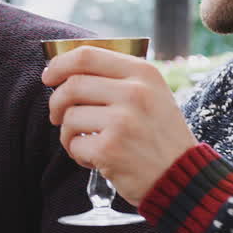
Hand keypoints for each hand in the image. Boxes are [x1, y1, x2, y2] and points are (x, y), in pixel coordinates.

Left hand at [42, 47, 197, 205]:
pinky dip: (77, 153)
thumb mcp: (152, 94)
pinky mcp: (111, 149)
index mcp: (143, 72)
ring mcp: (122, 120)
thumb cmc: (159, 135)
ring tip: (83, 142)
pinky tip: (94, 158)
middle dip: (56, 101)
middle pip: (72, 85)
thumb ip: (118, 77)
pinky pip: (74, 144)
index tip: (49, 76)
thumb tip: (66, 68)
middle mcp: (134, 92)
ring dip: (67, 132)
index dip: (60, 64)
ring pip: (70, 116)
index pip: (87, 55)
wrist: (183, 178)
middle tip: (57, 115)